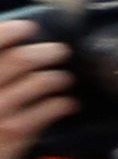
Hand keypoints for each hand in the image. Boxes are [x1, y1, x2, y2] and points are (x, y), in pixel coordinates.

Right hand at [0, 35, 66, 158]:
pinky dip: (63, 103)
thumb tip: (14, 44)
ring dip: (58, 77)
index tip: (28, 27)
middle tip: (59, 51)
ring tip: (63, 78)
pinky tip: (67, 103)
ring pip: (40, 82)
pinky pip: (49, 109)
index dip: (10, 32)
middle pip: (20, 60)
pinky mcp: (16, 131)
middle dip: (46, 52)